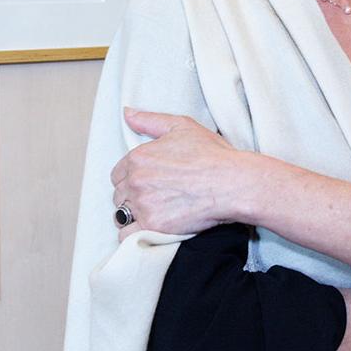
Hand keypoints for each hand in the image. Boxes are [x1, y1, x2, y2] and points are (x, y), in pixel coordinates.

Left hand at [111, 109, 243, 240]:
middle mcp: (136, 181)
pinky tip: (151, 228)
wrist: (232, 183)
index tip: (149, 182)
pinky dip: (135, 235)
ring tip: (155, 213)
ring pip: (122, 215)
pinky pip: (128, 236)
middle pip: (119, 195)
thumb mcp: (182, 127)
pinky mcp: (153, 226)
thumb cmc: (212, 154)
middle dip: (133, 196)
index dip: (132, 178)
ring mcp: (143, 205)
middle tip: (157, 197)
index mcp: (138, 157)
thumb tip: (128, 113)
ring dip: (133, 216)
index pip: (118, 174)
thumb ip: (150, 120)